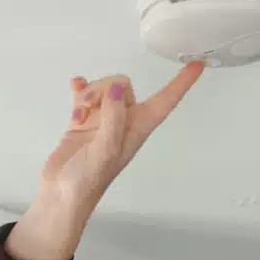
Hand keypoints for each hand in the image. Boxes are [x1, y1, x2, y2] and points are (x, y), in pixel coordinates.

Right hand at [41, 62, 204, 208]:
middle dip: (105, 88)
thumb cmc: (87, 180)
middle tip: (89, 104)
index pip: (165, 100)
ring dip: (90, 92)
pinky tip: (75, 87)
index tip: (198, 64)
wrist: (62, 195)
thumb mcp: (106, 150)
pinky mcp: (83, 121)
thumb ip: (113, 117)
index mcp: (137, 129)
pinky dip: (80, 89)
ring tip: (79, 111)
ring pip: (104, 89)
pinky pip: (85, 96)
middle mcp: (123, 122)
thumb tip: (116, 88)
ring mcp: (102, 121)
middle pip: (123, 87)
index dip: (182, 82)